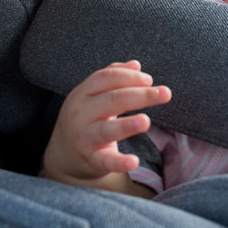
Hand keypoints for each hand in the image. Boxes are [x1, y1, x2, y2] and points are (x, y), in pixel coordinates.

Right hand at [43, 60, 170, 191]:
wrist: (62, 154)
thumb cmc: (85, 118)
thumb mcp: (93, 95)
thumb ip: (113, 78)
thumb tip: (136, 64)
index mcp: (83, 93)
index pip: (106, 78)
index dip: (129, 76)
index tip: (149, 79)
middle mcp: (82, 114)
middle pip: (112, 100)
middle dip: (140, 95)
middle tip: (165, 93)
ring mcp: (84, 137)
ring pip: (106, 130)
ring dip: (127, 125)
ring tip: (146, 122)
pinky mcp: (90, 160)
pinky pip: (105, 161)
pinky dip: (119, 162)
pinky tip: (134, 161)